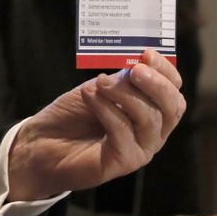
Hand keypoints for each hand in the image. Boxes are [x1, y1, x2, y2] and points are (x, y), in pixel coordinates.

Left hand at [7, 49, 185, 199]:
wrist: (42, 142)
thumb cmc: (72, 114)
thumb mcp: (98, 89)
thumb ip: (120, 80)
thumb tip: (137, 63)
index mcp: (151, 112)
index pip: (173, 92)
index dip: (165, 71)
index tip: (147, 53)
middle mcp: (152, 133)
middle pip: (172, 107)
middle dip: (156, 84)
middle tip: (135, 70)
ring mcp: (140, 149)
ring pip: (148, 119)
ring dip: (124, 94)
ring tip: (100, 82)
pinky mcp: (123, 162)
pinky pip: (123, 132)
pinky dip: (106, 108)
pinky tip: (89, 95)